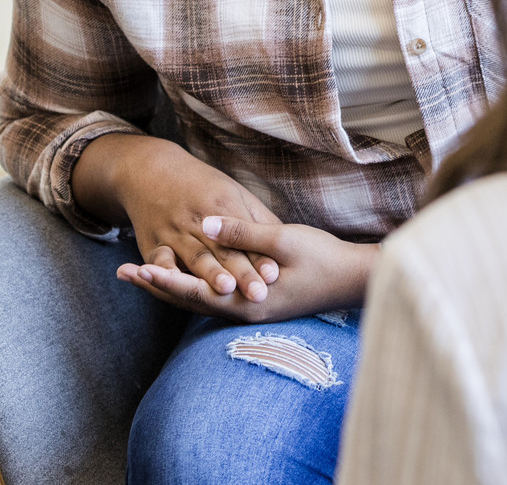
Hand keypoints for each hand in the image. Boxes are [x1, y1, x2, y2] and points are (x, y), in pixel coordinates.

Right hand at [72, 135, 281, 309]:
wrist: (152, 170)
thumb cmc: (202, 187)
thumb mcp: (234, 193)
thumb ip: (257, 220)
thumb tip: (286, 243)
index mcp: (224, 204)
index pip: (247, 237)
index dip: (260, 257)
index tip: (274, 275)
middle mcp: (200, 219)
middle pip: (225, 251)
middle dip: (242, 273)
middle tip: (259, 295)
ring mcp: (175, 231)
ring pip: (196, 257)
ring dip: (210, 274)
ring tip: (226, 291)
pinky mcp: (153, 243)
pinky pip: (160, 260)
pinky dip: (165, 272)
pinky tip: (173, 285)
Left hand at [118, 215, 380, 321]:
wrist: (353, 280)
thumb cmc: (322, 258)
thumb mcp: (283, 239)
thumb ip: (242, 234)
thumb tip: (205, 224)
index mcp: (247, 299)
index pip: (194, 291)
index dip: (163, 279)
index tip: (135, 269)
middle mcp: (244, 311)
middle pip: (190, 301)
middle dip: (158, 285)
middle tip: (124, 273)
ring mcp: (251, 310)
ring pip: (201, 301)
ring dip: (172, 288)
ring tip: (145, 275)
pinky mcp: (259, 303)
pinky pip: (216, 299)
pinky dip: (195, 289)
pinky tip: (187, 280)